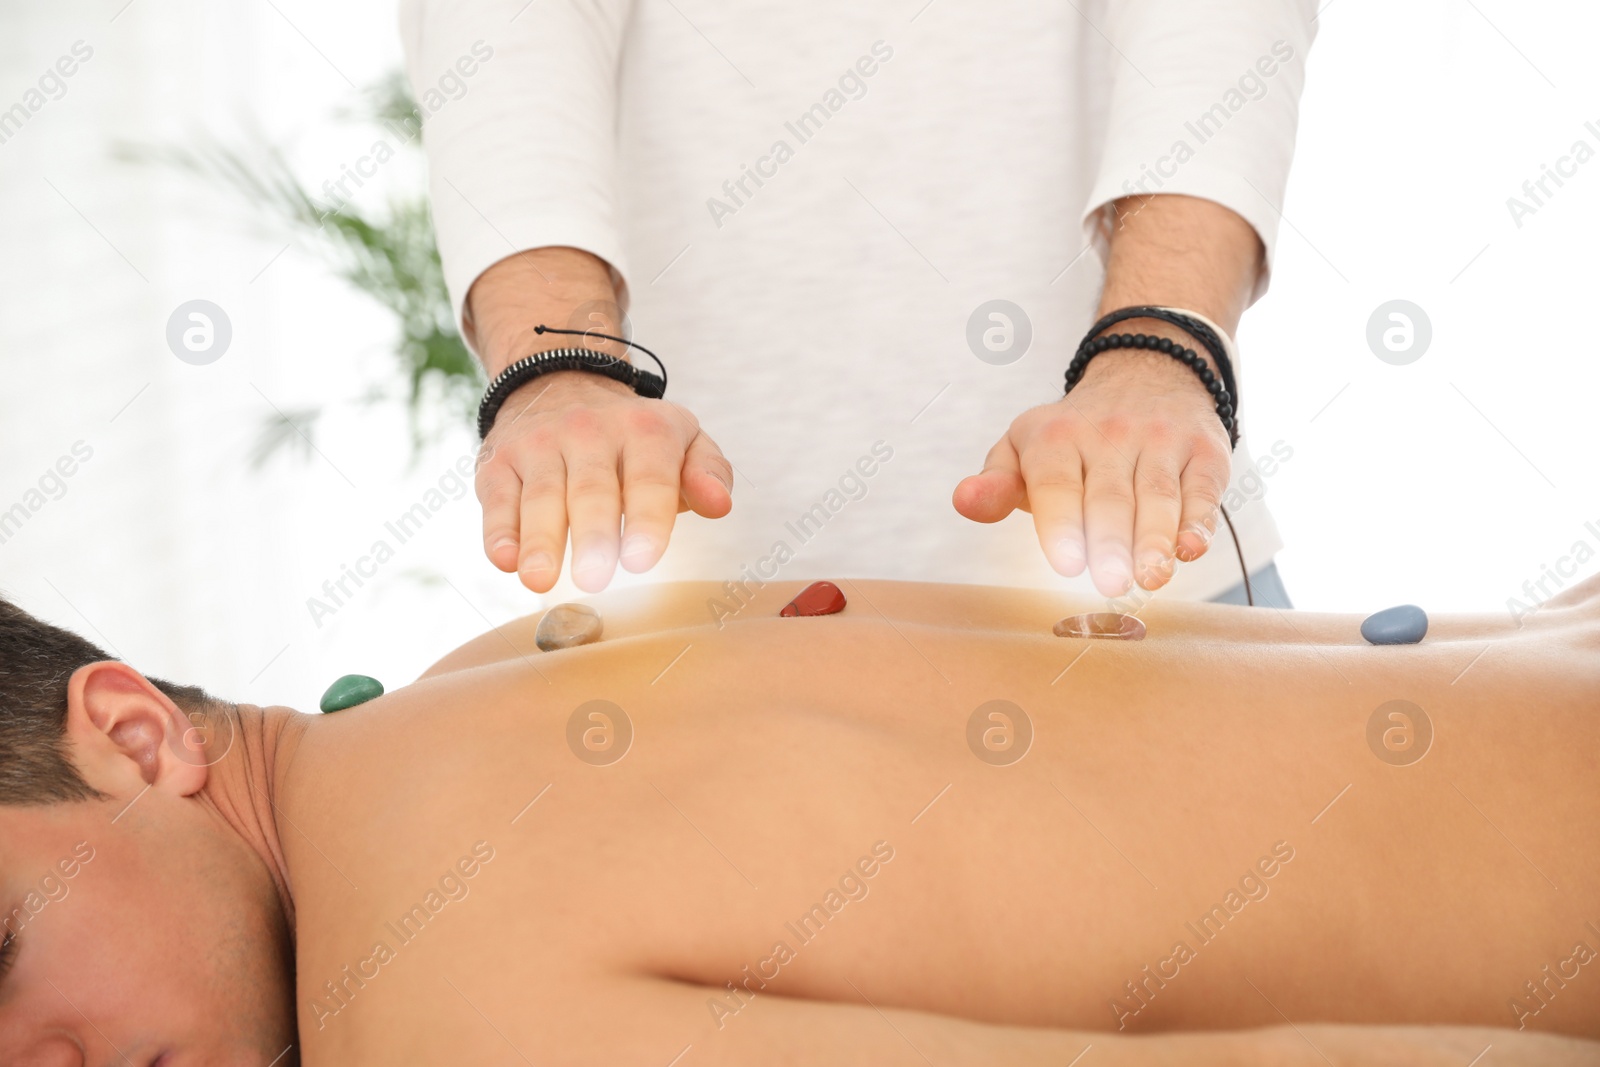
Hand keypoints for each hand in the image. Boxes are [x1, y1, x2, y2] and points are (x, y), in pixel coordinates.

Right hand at [477, 368, 732, 592]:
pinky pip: (498, 498)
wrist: (559, 385)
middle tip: (596, 579)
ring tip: (541, 580)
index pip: (650, 479)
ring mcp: (540, 444)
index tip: (643, 560)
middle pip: (592, 491)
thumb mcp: (683, 440)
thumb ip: (708, 472)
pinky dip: (499, 530)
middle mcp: (589, 432)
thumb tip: (719, 504)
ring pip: (542, 496)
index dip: (648, 520)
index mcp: (644, 431)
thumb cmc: (635, 438)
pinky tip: (505, 560)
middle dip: (594, 536)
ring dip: (541, 540)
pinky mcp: (499, 462)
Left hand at [953, 342, 1231, 596]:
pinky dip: (1198, 520)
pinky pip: (1201, 489)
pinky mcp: (1204, 451)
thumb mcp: (1023, 448)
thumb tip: (964, 501)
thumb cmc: (1073, 438)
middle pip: (1109, 498)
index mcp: (1056, 437)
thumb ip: (995, 483)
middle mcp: (1110, 435)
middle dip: (1110, 544)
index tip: (1066, 564)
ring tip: (1150, 580)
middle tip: (1110, 586)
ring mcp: (1160, 441)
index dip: (1061, 524)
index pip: (1056, 485)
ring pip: (1156, 496)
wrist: (1146, 375)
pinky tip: (1190, 549)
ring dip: (1154, 541)